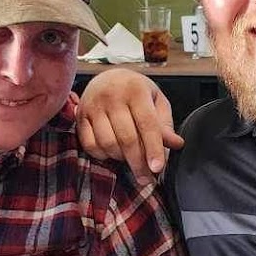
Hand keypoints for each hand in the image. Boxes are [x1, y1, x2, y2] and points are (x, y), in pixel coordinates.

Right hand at [78, 67, 181, 182]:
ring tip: (130, 159)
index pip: (147, 124)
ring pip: (108, 144)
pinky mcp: (80, 117)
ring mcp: (93, 106)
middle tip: (146, 178)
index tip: (157, 168)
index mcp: (136, 90)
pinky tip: (112, 153)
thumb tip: (175, 144)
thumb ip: (165, 123)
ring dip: (121, 158)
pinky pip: (90, 145)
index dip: (153, 148)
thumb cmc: (135, 91)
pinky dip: (102, 155)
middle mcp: (113, 96)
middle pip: (126, 138)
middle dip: (138, 163)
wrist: (106, 77)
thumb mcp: (155, 100)